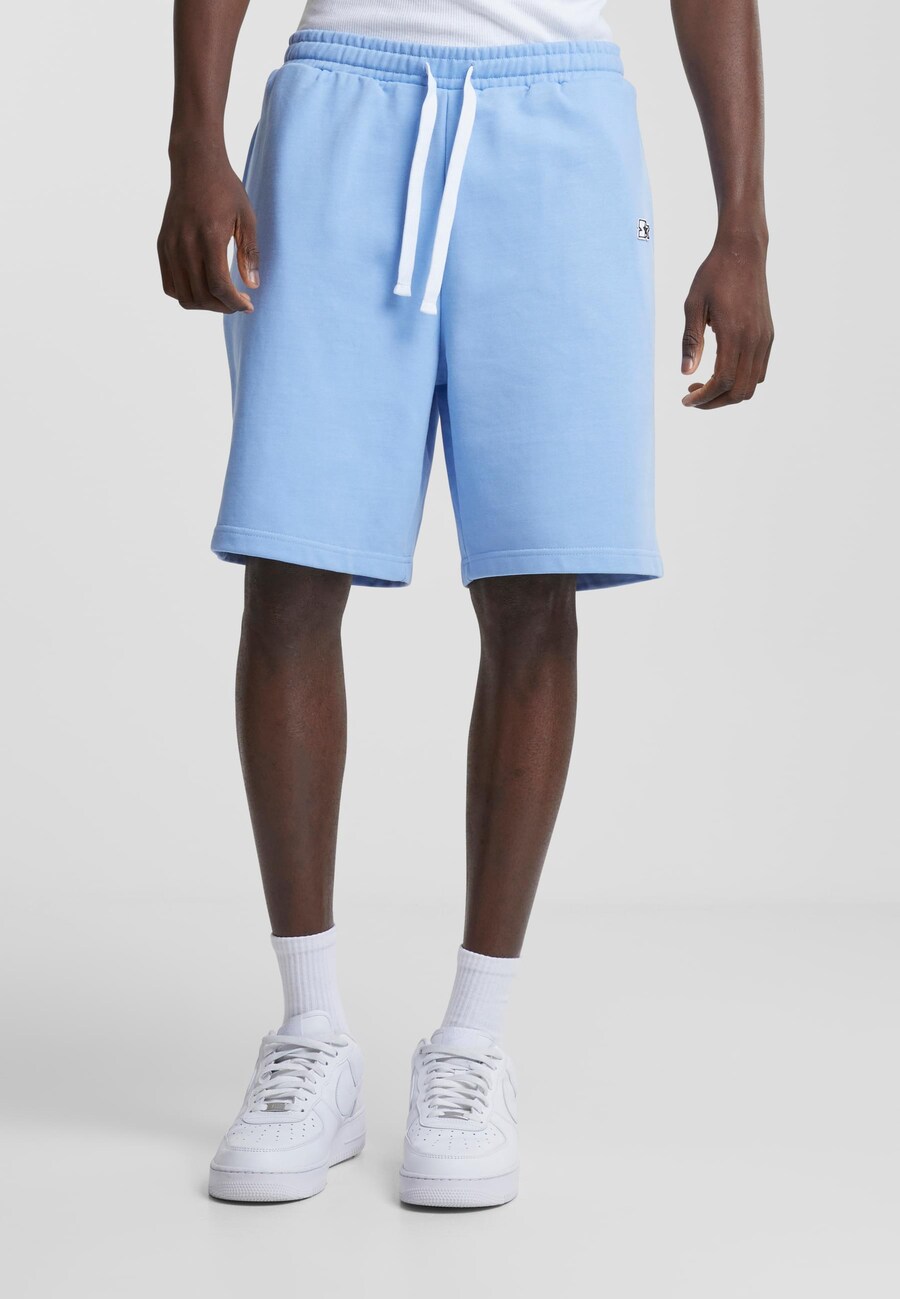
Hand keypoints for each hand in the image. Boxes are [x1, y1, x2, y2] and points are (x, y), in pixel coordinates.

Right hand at [158, 145, 258, 312]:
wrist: (194, 164)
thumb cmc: (225, 189)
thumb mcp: (247, 218)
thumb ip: (249, 253)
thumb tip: (252, 286)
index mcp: (209, 237)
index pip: (219, 286)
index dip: (234, 303)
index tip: (248, 305)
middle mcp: (185, 244)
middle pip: (201, 296)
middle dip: (223, 307)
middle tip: (238, 302)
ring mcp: (170, 245)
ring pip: (183, 296)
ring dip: (205, 304)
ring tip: (222, 297)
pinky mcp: (162, 245)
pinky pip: (170, 285)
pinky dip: (186, 294)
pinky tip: (203, 287)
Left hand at [681, 230, 773, 408]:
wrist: (743, 252)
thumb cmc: (714, 275)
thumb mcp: (693, 305)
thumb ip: (691, 341)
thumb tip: (686, 373)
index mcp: (734, 333)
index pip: (723, 381)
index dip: (704, 397)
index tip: (686, 400)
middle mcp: (754, 339)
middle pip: (739, 391)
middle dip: (714, 401)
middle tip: (692, 396)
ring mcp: (764, 338)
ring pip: (752, 385)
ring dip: (728, 393)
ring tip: (704, 385)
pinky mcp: (768, 334)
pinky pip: (759, 371)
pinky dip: (741, 380)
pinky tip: (721, 371)